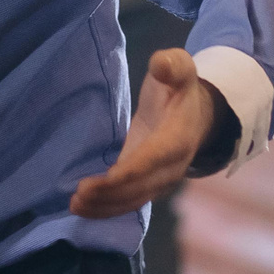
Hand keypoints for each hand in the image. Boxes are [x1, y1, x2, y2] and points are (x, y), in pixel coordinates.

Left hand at [71, 49, 220, 220]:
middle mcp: (171, 166)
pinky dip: (107, 207)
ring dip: (105, 206)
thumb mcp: (180, 68)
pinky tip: (84, 209)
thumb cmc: (179, 88)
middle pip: (141, 187)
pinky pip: (128, 200)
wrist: (197, 114)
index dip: (130, 172)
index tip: (105, 179)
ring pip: (133, 200)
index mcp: (178, 138)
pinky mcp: (146, 183)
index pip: (153, 160)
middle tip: (78, 196)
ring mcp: (159, 179)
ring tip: (75, 206)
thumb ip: (172, 65)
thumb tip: (161, 66)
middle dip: (111, 195)